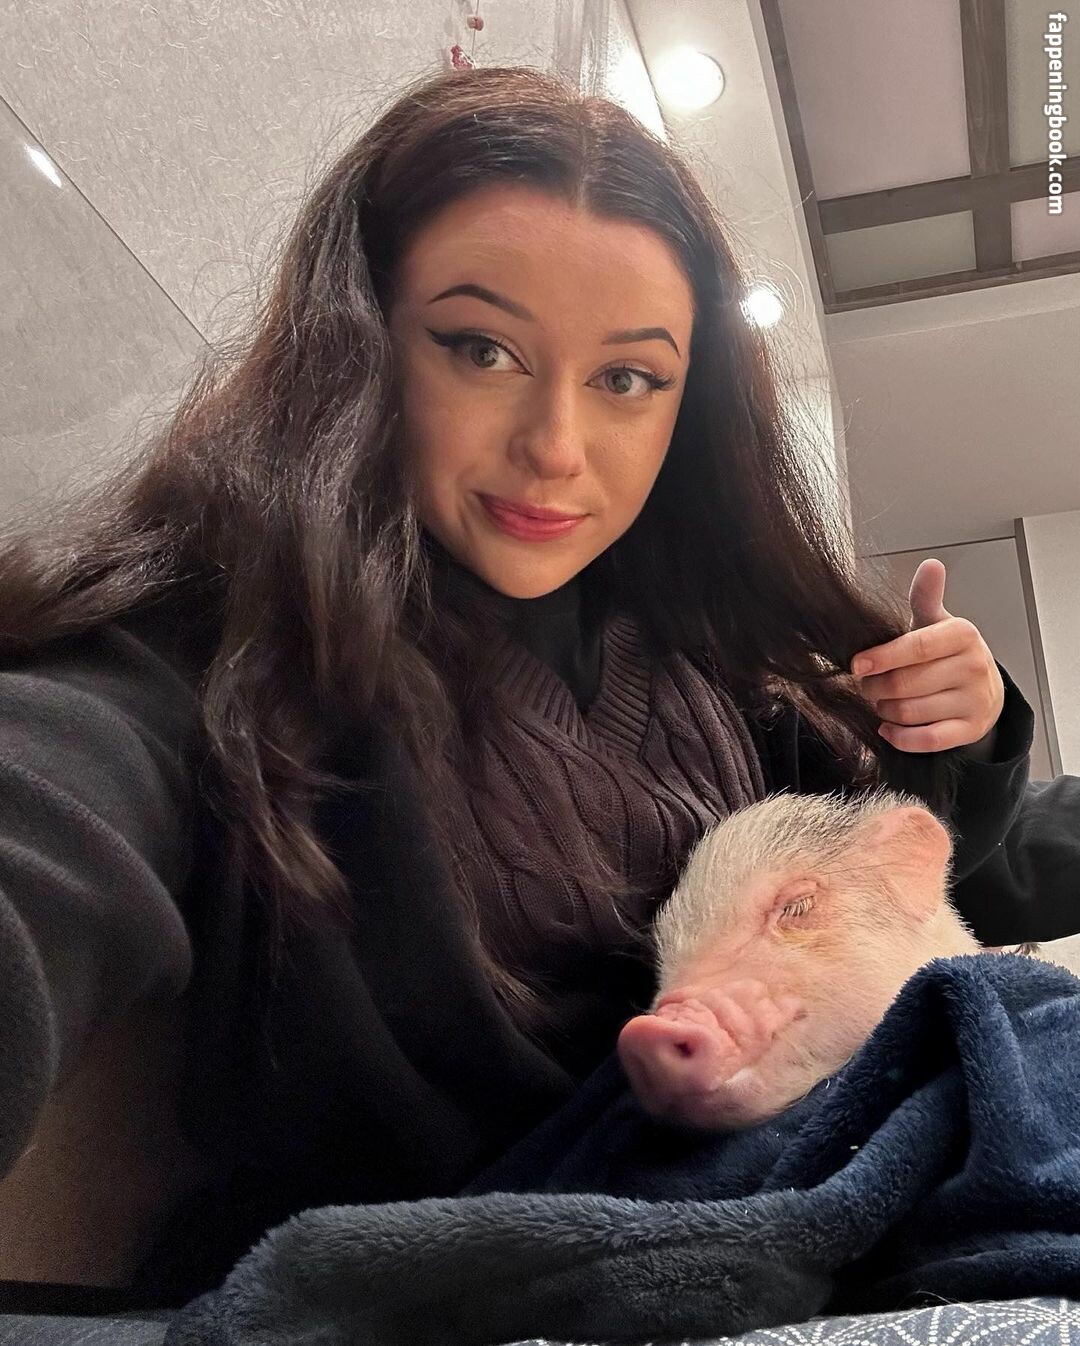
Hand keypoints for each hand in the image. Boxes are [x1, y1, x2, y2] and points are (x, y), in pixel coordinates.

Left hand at [850, 558, 1004, 753]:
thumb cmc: (949, 654)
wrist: (985, 690)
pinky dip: (900, 737)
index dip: (882, 657)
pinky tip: (887, 727)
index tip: (856, 665)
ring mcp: (974, 701)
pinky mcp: (970, 730)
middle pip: (906, 684)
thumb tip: (931, 565)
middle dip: (875, 687)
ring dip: (884, 710)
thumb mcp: (938, 622)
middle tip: (865, 685)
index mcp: (963, 635)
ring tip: (880, 701)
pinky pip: (927, 740)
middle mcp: (974, 667)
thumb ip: (926, 597)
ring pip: (911, 712)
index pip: (916, 647)